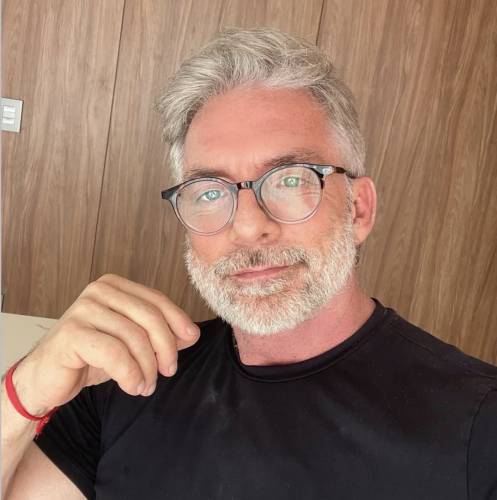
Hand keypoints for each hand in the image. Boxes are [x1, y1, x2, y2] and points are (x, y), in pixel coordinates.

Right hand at [11, 274, 199, 414]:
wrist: (45, 377)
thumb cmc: (90, 357)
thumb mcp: (131, 343)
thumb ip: (159, 335)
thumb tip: (191, 334)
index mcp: (115, 286)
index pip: (156, 300)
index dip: (178, 320)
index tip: (191, 339)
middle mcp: (99, 291)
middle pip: (149, 316)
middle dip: (166, 347)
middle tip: (168, 371)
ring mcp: (83, 309)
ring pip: (134, 337)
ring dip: (147, 367)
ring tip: (146, 385)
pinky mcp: (72, 333)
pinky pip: (115, 354)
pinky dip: (130, 374)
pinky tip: (133, 386)